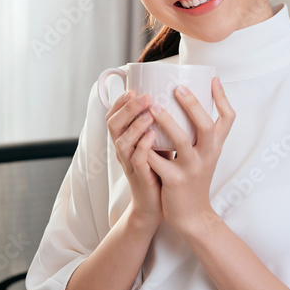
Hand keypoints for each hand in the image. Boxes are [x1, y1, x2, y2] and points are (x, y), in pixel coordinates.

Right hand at [106, 90, 161, 227]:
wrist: (159, 201)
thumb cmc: (160, 166)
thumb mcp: (157, 140)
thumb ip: (159, 122)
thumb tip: (175, 95)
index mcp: (125, 138)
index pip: (113, 115)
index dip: (120, 101)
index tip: (133, 88)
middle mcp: (122, 149)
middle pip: (114, 124)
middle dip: (128, 108)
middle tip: (144, 96)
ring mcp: (129, 163)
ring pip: (122, 141)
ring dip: (135, 124)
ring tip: (150, 112)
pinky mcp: (139, 176)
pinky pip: (136, 159)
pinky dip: (142, 145)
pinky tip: (152, 134)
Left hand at [147, 77, 235, 235]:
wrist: (192, 215)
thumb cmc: (195, 178)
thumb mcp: (206, 155)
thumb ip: (202, 133)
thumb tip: (193, 102)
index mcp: (215, 146)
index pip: (228, 118)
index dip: (222, 97)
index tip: (213, 79)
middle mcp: (208, 155)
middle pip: (205, 125)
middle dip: (192, 104)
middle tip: (177, 87)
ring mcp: (192, 168)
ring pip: (181, 141)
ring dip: (166, 122)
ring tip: (153, 107)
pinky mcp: (175, 180)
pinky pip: (159, 161)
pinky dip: (148, 148)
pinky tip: (138, 136)